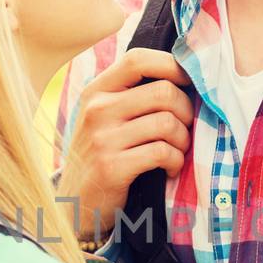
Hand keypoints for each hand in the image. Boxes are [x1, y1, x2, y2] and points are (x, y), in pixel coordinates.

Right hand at [58, 48, 194, 237]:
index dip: (171, 66)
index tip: (187, 82)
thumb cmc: (101, 155)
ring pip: (167, 123)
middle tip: (186, 128)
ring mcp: (102, 139)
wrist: (75, 202)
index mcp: (96, 91)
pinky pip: (162, 153)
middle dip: (186, 111)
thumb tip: (183, 77)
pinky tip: (171, 169)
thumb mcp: (104, 118)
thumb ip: (131, 96)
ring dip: (183, 140)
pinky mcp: (112, 167)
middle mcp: (96, 110)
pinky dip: (176, 162)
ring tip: (177, 152)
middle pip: (163, 92)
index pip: (137, 60)